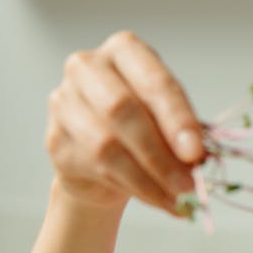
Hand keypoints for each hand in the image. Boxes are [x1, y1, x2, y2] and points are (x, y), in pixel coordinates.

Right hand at [45, 31, 203, 215]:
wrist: (104, 155)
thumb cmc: (147, 124)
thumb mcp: (170, 119)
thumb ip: (181, 132)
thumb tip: (196, 162)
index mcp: (125, 51)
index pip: (154, 80)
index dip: (177, 118)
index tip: (196, 153)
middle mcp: (87, 67)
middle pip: (122, 109)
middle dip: (160, 153)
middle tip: (189, 185)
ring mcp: (64, 102)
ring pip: (106, 145)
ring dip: (149, 179)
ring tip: (180, 200)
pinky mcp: (55, 139)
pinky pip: (97, 168)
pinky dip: (136, 189)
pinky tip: (160, 201)